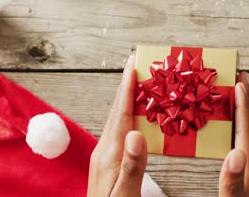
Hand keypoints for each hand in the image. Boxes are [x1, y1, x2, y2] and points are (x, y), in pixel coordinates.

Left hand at [88, 55, 147, 196]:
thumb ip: (132, 165)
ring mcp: (106, 153)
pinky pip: (122, 129)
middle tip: (139, 65)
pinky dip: (132, 115)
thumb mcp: (125, 194)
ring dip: (130, 98)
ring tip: (143, 83)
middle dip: (128, 86)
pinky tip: (140, 116)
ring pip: (120, 118)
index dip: (127, 88)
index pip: (120, 113)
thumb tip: (137, 133)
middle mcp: (105, 148)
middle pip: (118, 110)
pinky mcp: (111, 159)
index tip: (133, 65)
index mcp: (110, 152)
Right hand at [219, 72, 248, 196]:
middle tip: (240, 80)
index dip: (243, 108)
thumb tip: (234, 154)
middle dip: (245, 105)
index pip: (247, 134)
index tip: (241, 83)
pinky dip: (238, 135)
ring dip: (242, 118)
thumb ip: (233, 184)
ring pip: (248, 140)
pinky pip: (244, 150)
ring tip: (234, 100)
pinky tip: (231, 136)